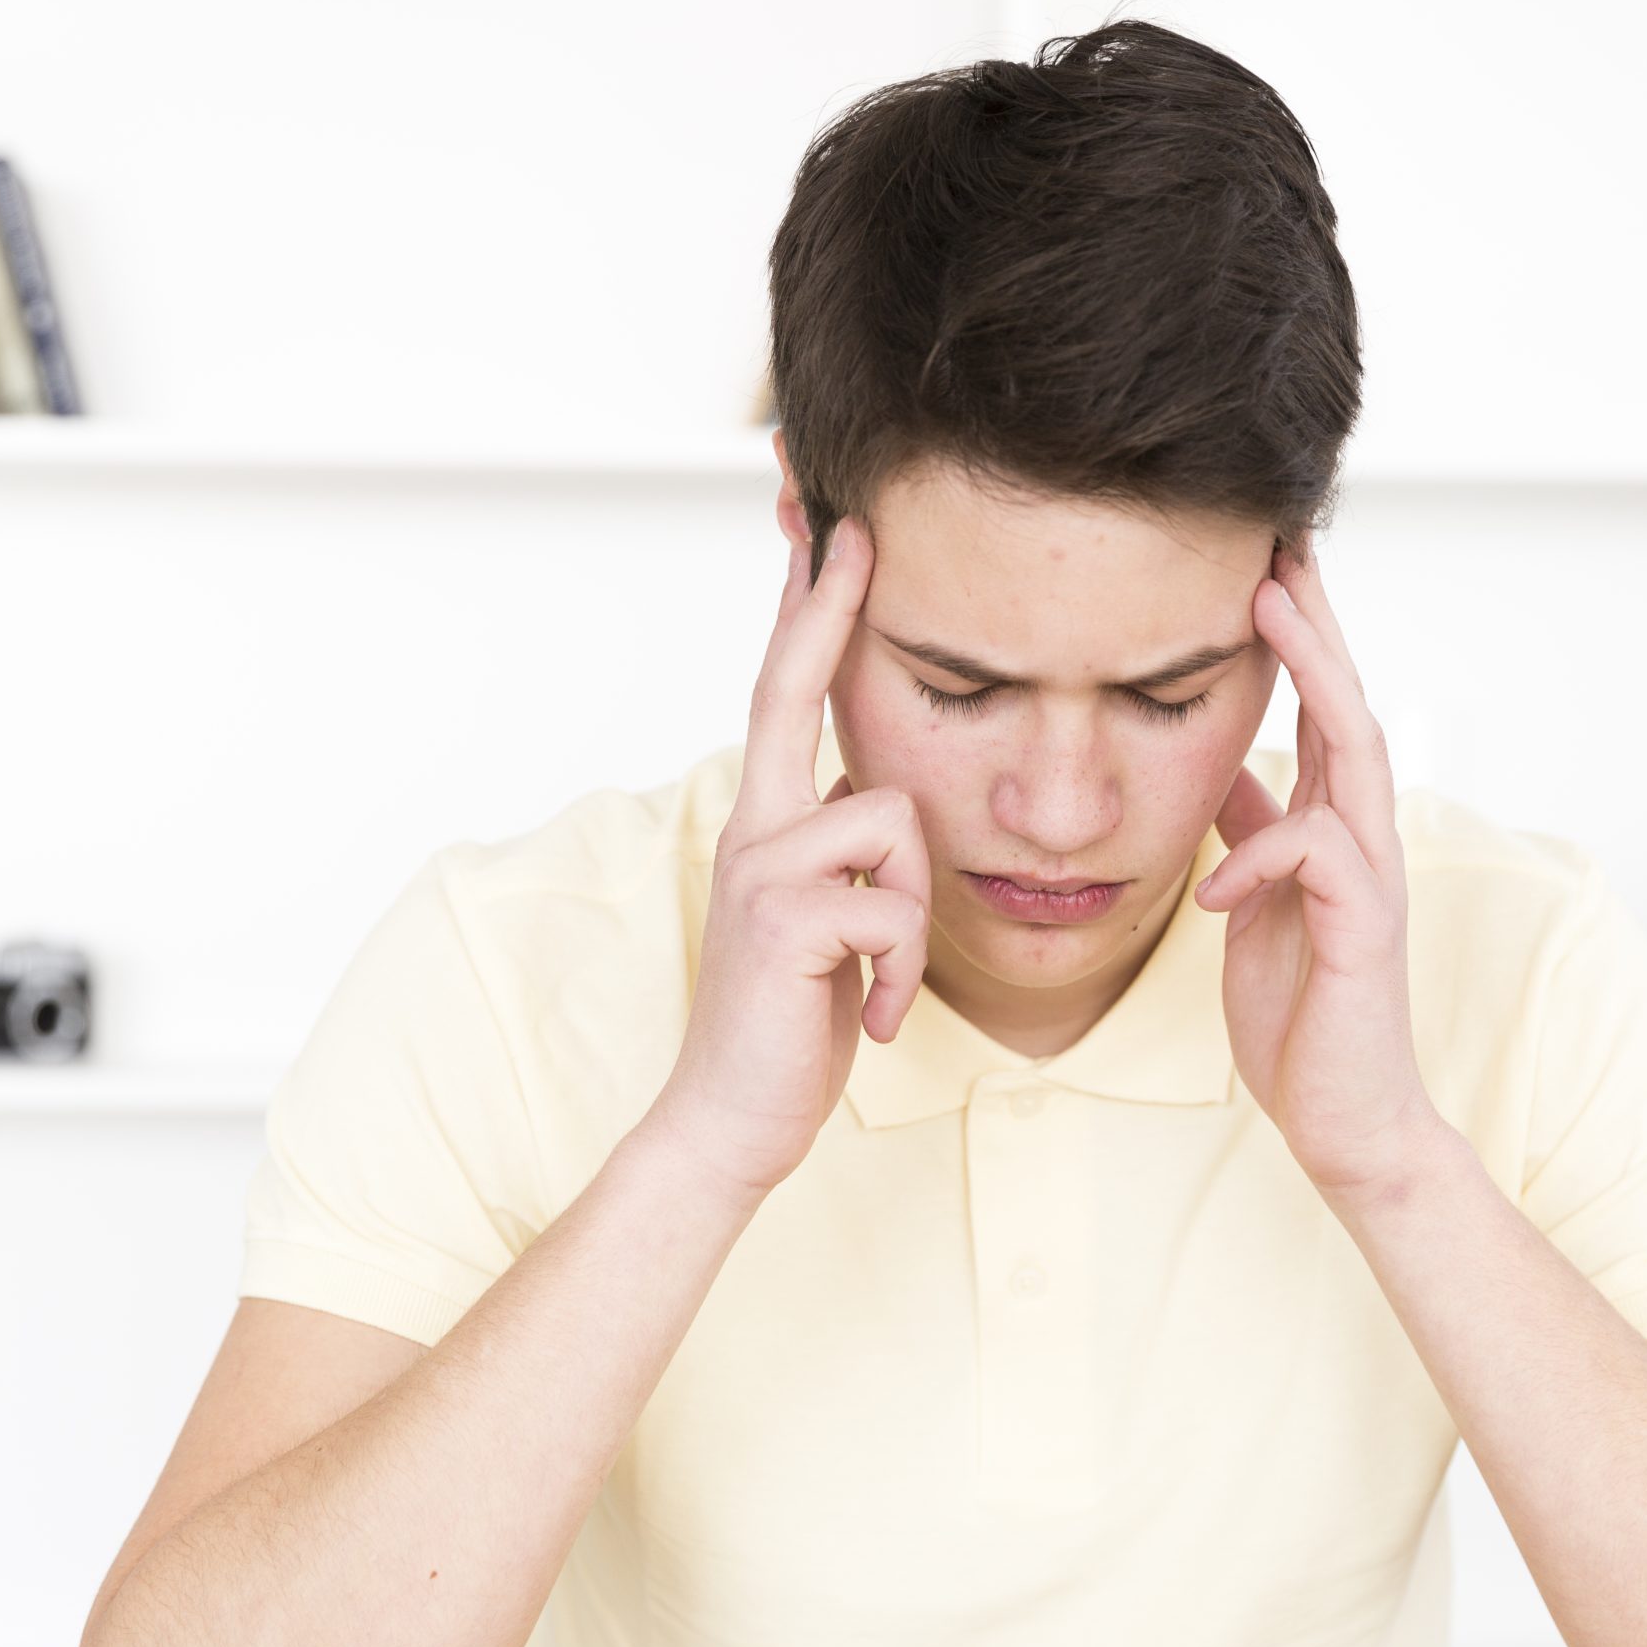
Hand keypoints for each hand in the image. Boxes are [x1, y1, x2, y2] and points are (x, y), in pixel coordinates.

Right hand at [648, 517, 931, 1202]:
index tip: (829, 533)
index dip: (808, 613)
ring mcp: (763, 866)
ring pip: (893, 819)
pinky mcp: (787, 917)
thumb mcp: (827, 916)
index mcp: (769, 821)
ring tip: (880, 981)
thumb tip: (866, 790)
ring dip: (912, 916)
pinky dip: (903, 971)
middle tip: (854, 530)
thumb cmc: (794, 1018)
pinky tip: (874, 1015)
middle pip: (793, 688)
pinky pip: (893, 907)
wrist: (735, 1117)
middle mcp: (755, 825)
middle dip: (825, 606)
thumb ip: (838, 848)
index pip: (789, 695)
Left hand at [1193, 538, 1440, 1196]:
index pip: (1321, 710)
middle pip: (1349, 702)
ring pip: (1357, 753)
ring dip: (1315, 677)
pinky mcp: (1363, 932)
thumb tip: (1228, 768)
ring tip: (1271, 612)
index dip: (1295, 636)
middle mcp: (1363, 838)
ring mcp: (1371, 880)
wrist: (1344, 1117)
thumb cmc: (1301, 1012)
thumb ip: (1253, 832)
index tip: (1260, 560)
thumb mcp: (1256, 902)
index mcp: (1332, 826)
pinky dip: (1261, 856)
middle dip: (1315, 620)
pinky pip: (1317, 860)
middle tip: (1282, 539)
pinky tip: (1216, 884)